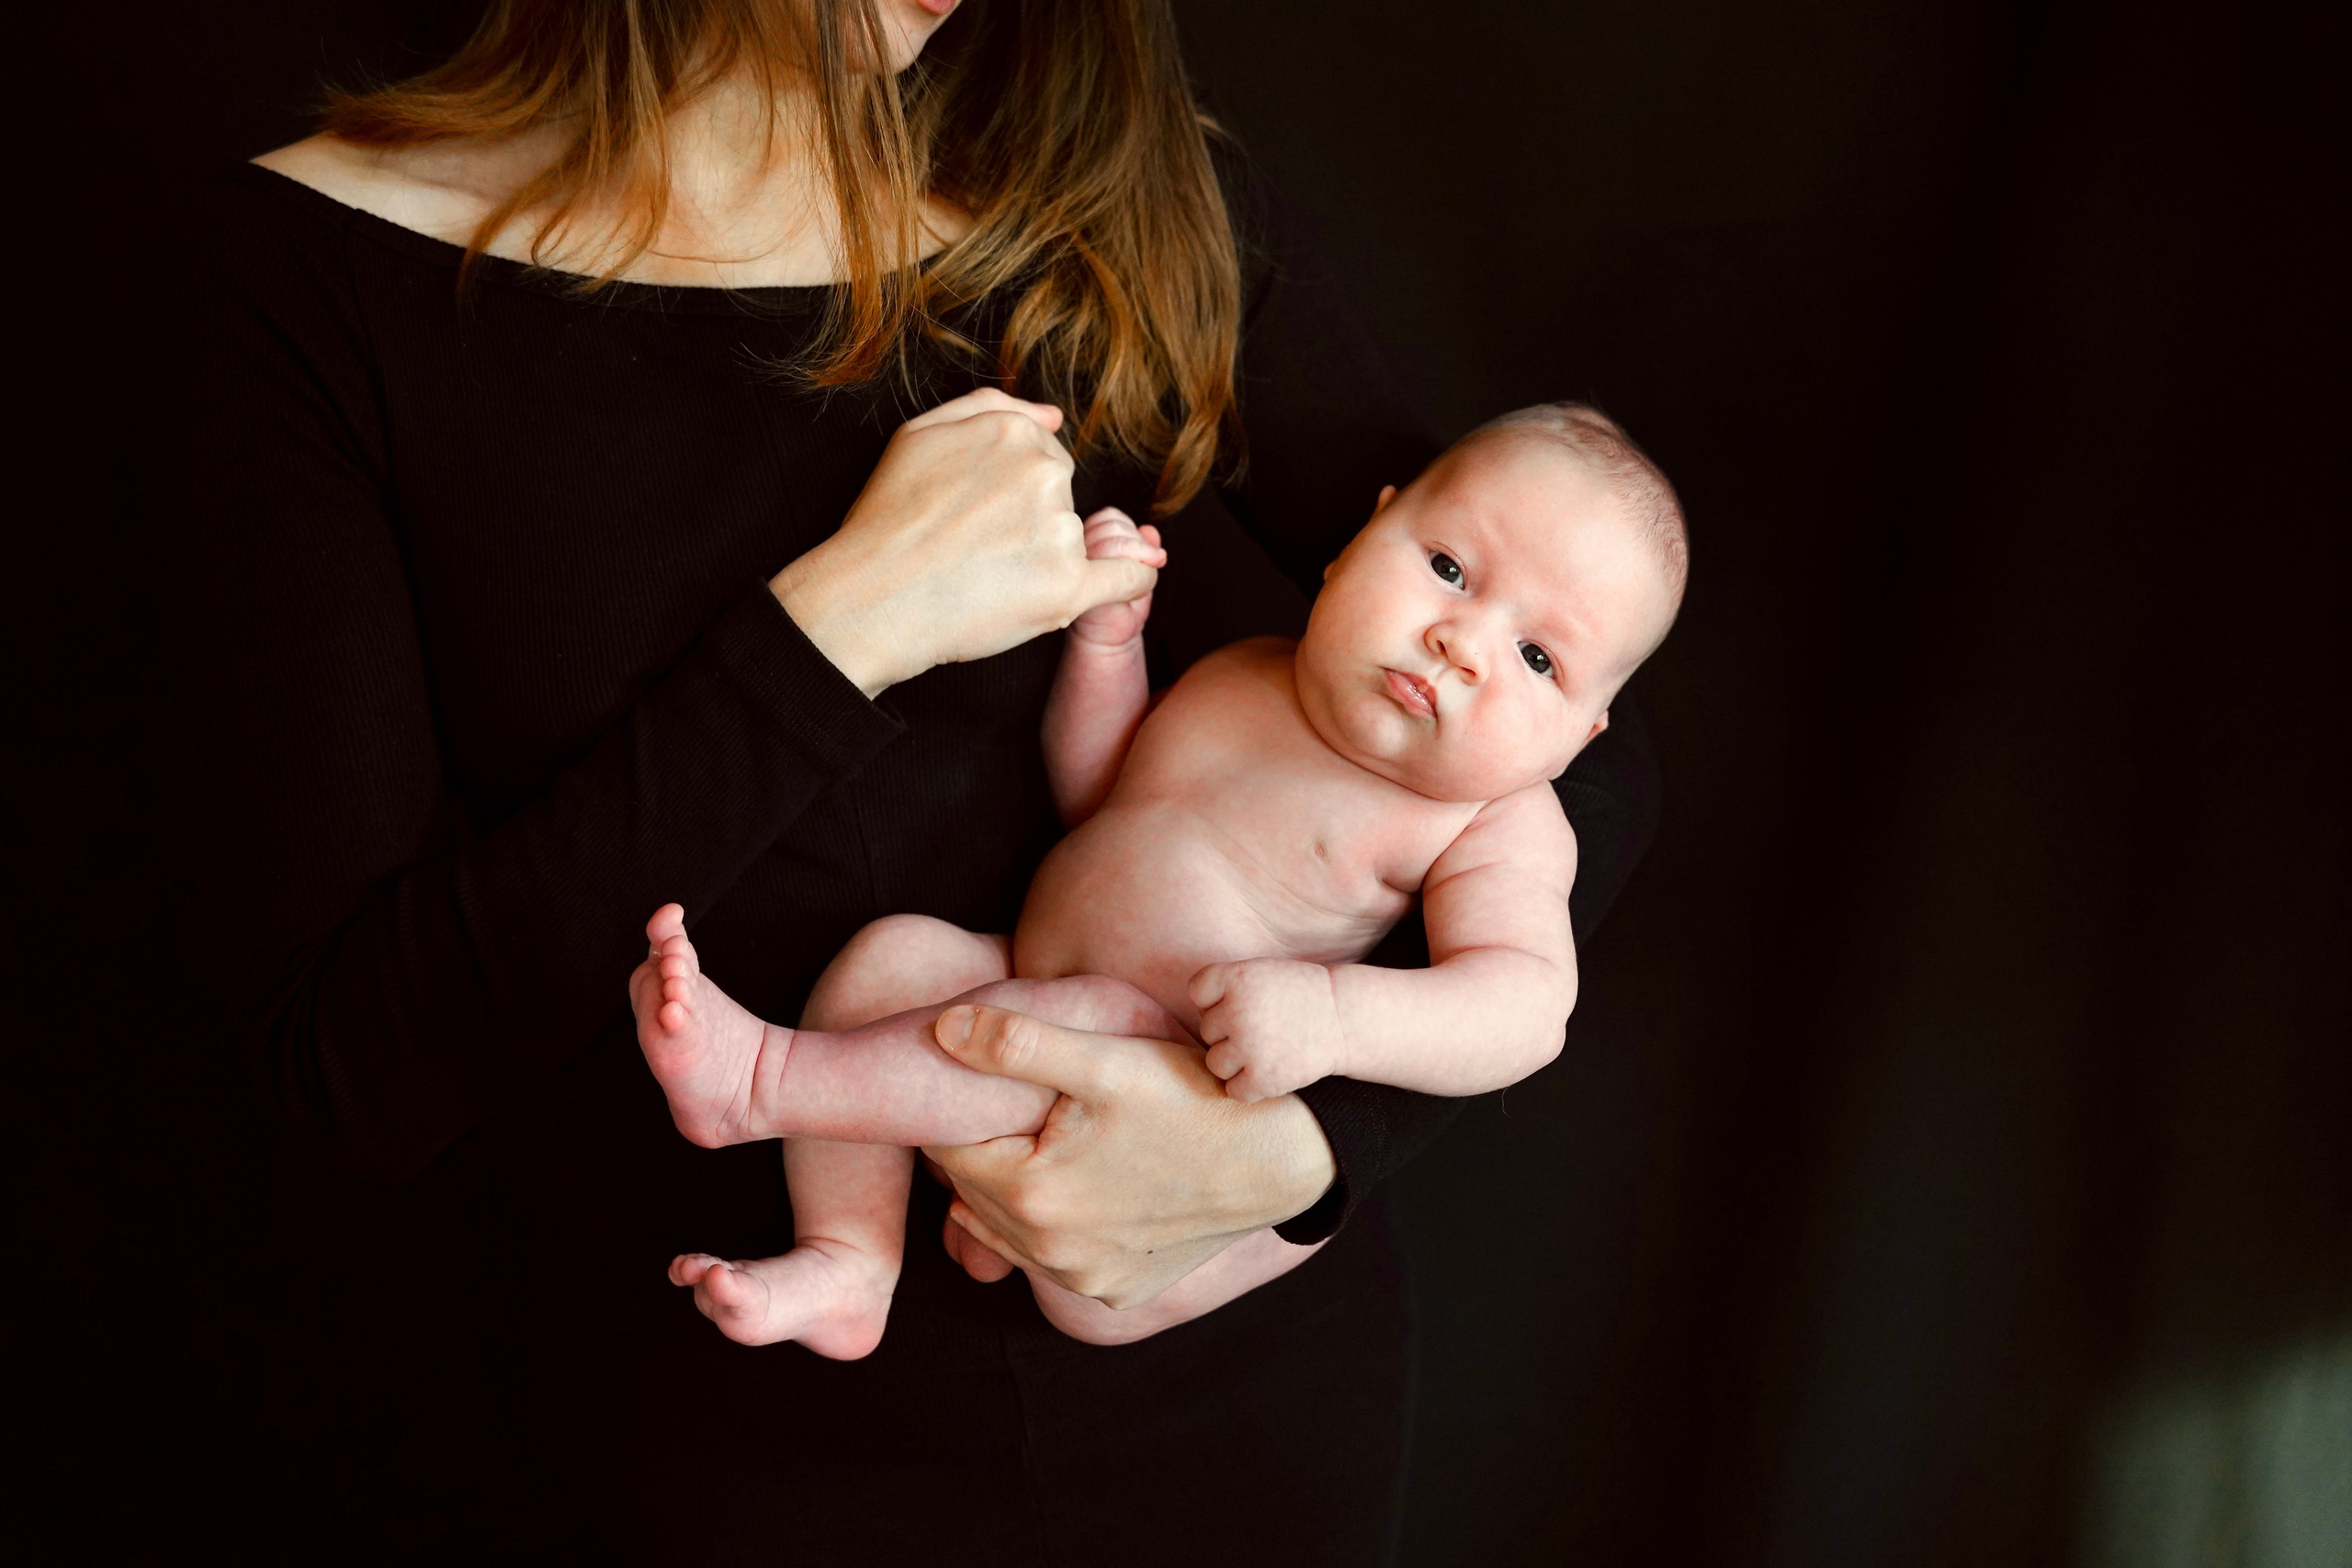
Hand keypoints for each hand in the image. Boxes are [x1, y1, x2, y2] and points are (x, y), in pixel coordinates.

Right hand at [769, 389, 1159, 695]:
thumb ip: (989, 407)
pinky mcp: (1067, 588)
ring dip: (1048, 557)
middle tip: (976, 550)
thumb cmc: (886, 521)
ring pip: (1077, 539)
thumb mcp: (918, 434)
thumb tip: (1054, 415)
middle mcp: (1044, 475)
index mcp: (1013, 434)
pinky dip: (1134, 578)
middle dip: (1030, 521)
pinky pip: (1128, 578)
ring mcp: (1059, 531)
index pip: (1041, 458)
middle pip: (1061, 496)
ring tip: (986, 578)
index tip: (980, 516)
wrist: (870, 598)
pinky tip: (1137, 576)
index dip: (1011, 492)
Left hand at [922, 1004, 1335, 1308]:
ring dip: (1010, 1190)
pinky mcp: (1118, 1293)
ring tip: (1042, 1140)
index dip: (956, 1107)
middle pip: (973, 1192)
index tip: (976, 1080)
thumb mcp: (1105, 1061)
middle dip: (981, 1148)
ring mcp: (1086, 1281)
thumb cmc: (1193, 1099)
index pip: (949, 1148)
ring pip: (1008, 1230)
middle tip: (1009, 1104)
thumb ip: (1016, 1045)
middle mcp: (1051, 1256)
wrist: (1285, 1156)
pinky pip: (1057, 1259)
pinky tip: (1078, 1184)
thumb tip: (941, 1030)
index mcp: (1032, 1197)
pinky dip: (1053, 1226)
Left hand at [1190, 958, 1348, 1101]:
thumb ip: (1223, 987)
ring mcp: (1250, 1047)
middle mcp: (1239, 1011)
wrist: (1345, 1019)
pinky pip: (1233, 1090)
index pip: (1198, 992)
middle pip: (1207, 1030)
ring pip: (1214, 1063)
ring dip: (1235, 1062)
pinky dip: (1248, 1086)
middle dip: (1230, 1032)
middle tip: (1265, 1027)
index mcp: (1236, 977)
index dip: (1218, 999)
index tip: (1246, 1001)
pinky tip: (1270, 1070)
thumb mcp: (1259, 972)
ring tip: (1265, 1050)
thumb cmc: (1298, 994)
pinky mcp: (1263, 1078)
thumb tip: (1180, 1023)